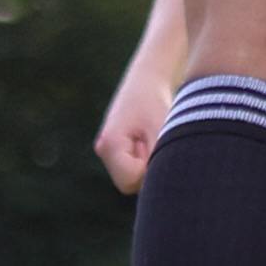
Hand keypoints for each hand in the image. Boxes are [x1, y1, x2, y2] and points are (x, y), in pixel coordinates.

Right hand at [94, 76, 169, 194]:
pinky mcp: (116, 151)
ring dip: (148, 164)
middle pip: (129, 183)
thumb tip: (160, 184)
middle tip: (156, 142)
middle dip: (147, 170)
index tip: (156, 145)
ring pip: (132, 178)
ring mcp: (107, 151)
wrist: (146, 80)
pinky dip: (146, 160)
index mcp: (110, 144)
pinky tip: (149, 140)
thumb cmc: (155, 101)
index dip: (149, 171)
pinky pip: (133, 169)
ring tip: (152, 138)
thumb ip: (157, 158)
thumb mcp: (161, 128)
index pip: (130, 181)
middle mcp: (104, 150)